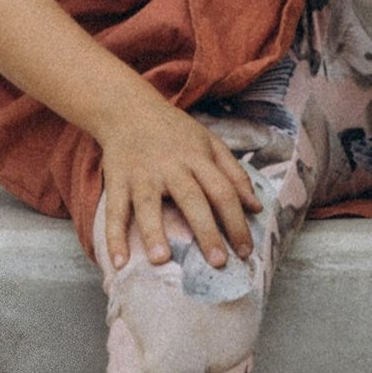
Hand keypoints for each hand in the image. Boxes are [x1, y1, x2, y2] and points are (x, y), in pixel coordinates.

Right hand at [96, 93, 263, 271]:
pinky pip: (115, 211)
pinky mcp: (117, 181)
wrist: (128, 110)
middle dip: (206, 232)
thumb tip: (257, 208)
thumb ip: (234, 174)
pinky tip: (119, 262)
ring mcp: (142, 174)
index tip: (245, 252)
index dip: (236, 222)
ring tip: (161, 260)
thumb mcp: (210, 143)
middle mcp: (171, 166)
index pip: (223, 191)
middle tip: (218, 262)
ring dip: (154, 233)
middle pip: (191, 199)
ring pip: (148, 205)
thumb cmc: (175, 132)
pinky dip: (114, 237)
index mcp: (198, 158)